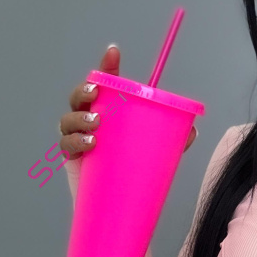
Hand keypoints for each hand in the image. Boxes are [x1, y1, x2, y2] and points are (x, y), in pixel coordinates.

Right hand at [58, 45, 197, 161]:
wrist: (117, 203)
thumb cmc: (133, 170)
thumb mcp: (156, 151)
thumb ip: (173, 140)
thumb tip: (191, 130)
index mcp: (110, 112)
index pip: (105, 83)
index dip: (107, 65)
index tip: (114, 52)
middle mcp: (91, 121)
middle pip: (79, 97)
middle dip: (83, 91)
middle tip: (95, 93)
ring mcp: (79, 139)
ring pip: (68, 120)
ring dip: (79, 118)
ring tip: (95, 126)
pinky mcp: (73, 159)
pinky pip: (66, 145)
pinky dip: (74, 142)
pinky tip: (89, 144)